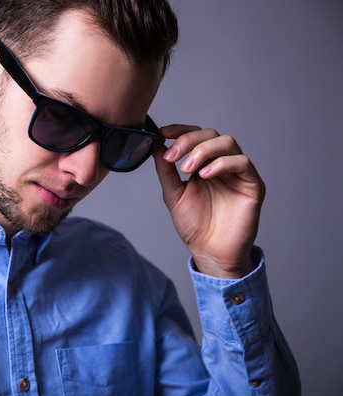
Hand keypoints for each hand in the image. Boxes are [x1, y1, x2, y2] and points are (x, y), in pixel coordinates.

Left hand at [153, 124, 265, 278]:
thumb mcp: (173, 194)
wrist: (209, 251)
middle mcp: (222, 163)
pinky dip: (222, 163)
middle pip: (211, 134)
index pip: (195, 136)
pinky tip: (205, 175)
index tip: (162, 133)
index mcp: (204, 163)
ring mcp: (238, 172)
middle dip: (188, 141)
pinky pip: (242, 162)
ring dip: (203, 150)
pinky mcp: (252, 184)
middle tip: (173, 157)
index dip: (180, 130)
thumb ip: (166, 171)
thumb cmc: (195, 225)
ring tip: (187, 169)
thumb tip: (157, 147)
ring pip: (227, 142)